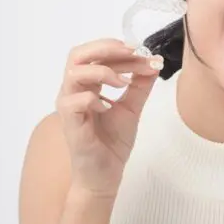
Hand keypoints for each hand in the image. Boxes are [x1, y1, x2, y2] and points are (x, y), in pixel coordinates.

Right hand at [56, 38, 162, 198]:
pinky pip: (74, 101)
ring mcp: (69, 106)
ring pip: (74, 73)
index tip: (146, 54)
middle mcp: (74, 91)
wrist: (106, 174)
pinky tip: (108, 106)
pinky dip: (93, 98)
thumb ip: (140, 84)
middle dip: (107, 48)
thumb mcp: (132, 107)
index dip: (121, 49)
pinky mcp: (69, 124)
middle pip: (78, 54)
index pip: (97, 54)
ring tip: (124, 82)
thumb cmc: (112, 142)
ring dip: (102, 71)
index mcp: (87, 84)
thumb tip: (154, 61)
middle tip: (132, 53)